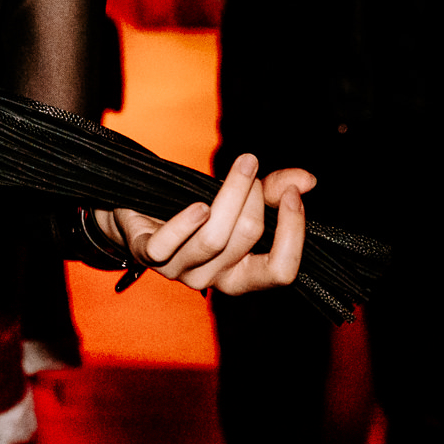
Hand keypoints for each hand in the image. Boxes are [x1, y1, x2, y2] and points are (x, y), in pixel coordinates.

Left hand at [95, 154, 314, 295]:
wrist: (137, 209)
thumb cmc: (191, 207)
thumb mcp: (234, 199)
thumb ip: (271, 191)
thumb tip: (307, 180)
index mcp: (240, 274)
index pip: (279, 272)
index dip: (292, 233)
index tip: (293, 194)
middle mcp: (212, 278)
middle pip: (246, 239)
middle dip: (255, 196)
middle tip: (249, 164)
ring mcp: (179, 269)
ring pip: (213, 239)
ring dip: (230, 194)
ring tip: (242, 165)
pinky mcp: (148, 254)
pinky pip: (169, 246)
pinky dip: (185, 223)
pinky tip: (198, 204)